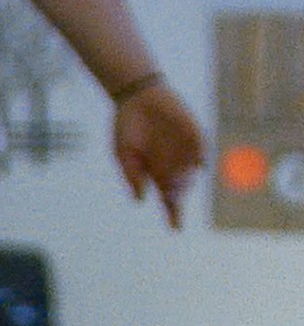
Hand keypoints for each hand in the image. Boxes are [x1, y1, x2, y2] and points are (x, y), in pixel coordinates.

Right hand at [114, 81, 205, 229]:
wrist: (137, 96)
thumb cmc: (127, 127)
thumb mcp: (122, 154)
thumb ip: (132, 175)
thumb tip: (142, 198)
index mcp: (155, 173)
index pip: (167, 199)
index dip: (173, 214)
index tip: (176, 229)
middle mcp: (172, 163)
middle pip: (181, 188)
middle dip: (177, 194)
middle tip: (169, 192)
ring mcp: (184, 148)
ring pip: (192, 171)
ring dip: (187, 178)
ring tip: (175, 177)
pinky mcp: (192, 131)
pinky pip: (202, 147)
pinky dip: (201, 157)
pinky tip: (200, 165)